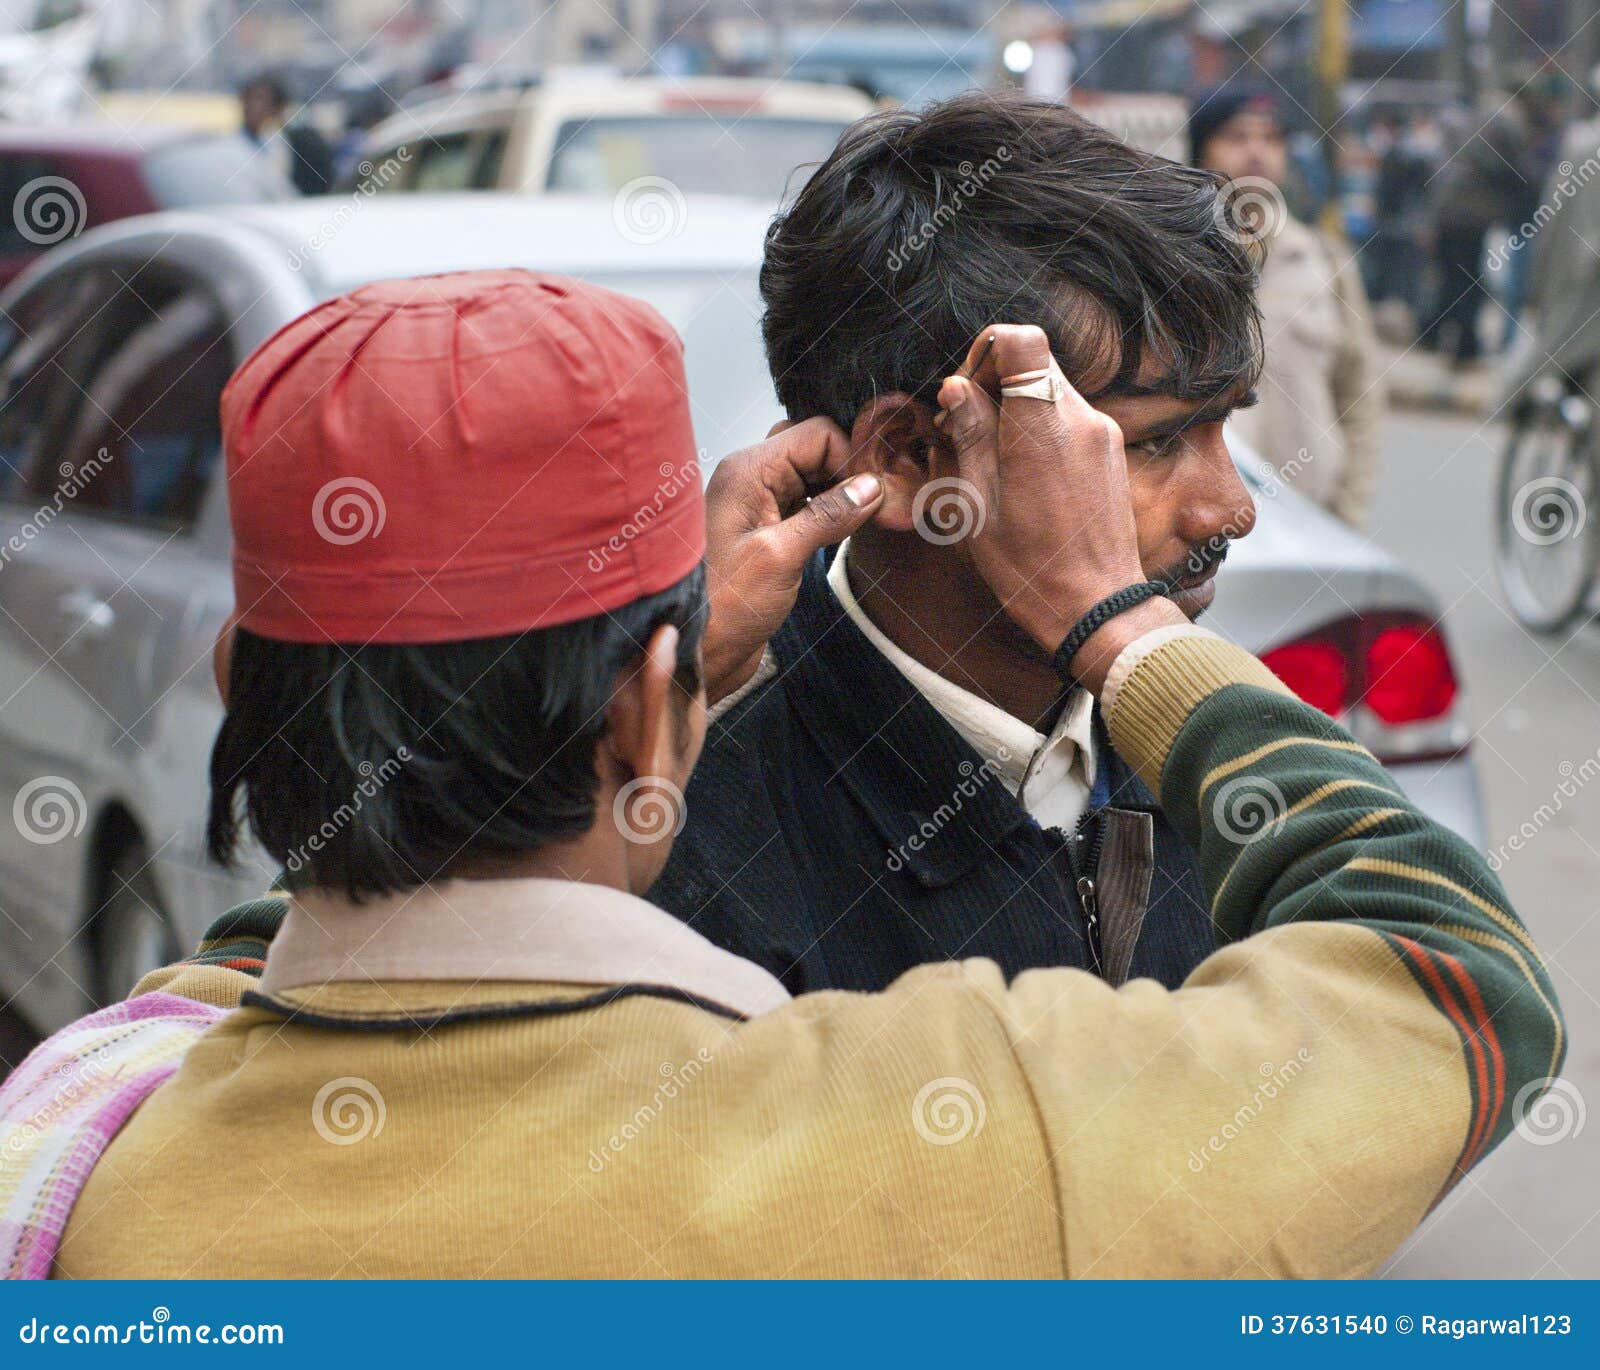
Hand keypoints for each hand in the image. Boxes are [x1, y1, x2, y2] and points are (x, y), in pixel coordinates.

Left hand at [703, 418, 882, 702]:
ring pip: (814, 476)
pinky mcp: (767, 531)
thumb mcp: (781, 557)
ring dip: (841, 495)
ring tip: (860, 524)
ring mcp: (758, 505)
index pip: (817, 435)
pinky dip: (830, 514)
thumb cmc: (723, 607)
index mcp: (747, 472)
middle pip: (816, 449)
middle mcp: (751, 479)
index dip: (850, 460)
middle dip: (848, 473)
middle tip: (870, 510)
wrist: (697, 653)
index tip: (873, 497)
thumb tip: (872, 487)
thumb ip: (828, 516)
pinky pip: (807, 504)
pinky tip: (842, 536)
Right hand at [935, 325, 1186, 693]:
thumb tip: (957, 388)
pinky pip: (1070, 416)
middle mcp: (1080, 418)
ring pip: (1052, 387)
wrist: (1096, 607)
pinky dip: (1041, 427)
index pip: (1023, 339)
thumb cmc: (1031, 567)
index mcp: (1041, 426)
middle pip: (1037, 359)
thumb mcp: (978, 505)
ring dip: (1017, 407)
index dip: (987, 351)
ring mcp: (1102, 433)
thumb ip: (969, 436)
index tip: (967, 391)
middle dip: (996, 380)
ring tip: (993, 457)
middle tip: (969, 427)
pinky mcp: (1111, 451)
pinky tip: (1023, 472)